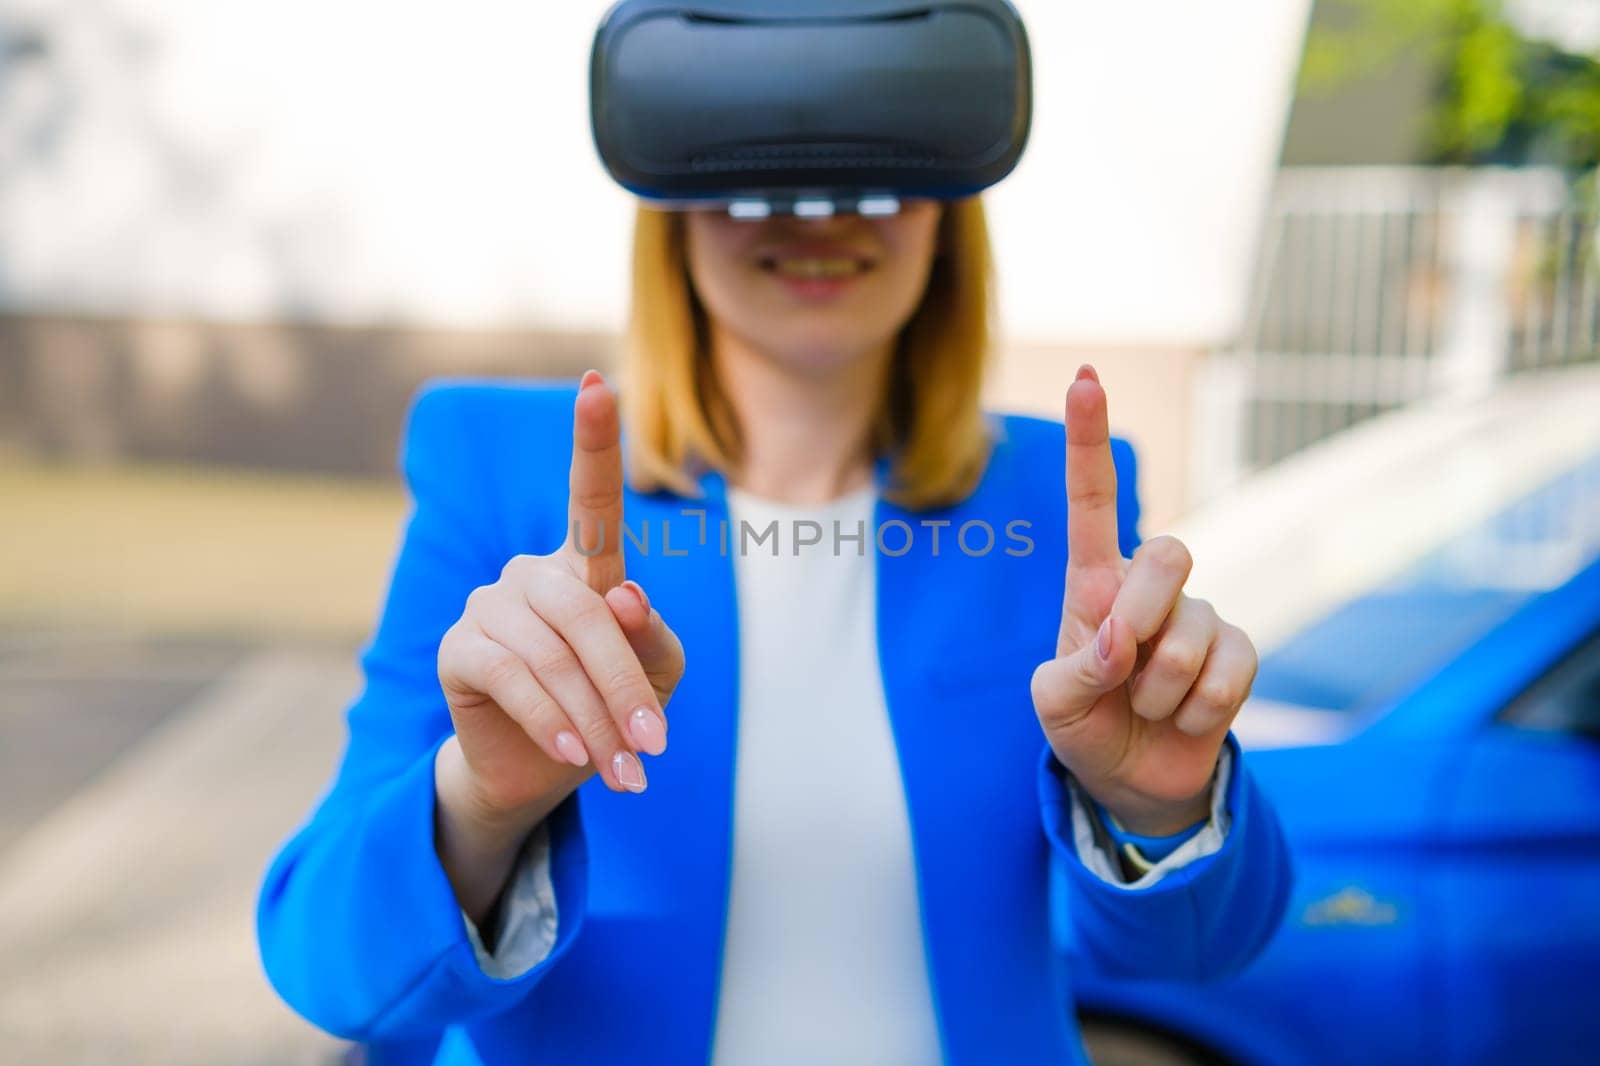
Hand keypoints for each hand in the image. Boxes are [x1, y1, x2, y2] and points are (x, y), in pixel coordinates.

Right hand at [437, 370, 685, 815]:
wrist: (544, 772)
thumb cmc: (612, 710)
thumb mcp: (656, 677)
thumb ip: (652, 639)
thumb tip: (625, 597)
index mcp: (587, 566)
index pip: (592, 498)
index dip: (593, 441)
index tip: (596, 384)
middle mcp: (534, 573)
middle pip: (589, 613)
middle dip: (627, 686)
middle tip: (655, 745)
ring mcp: (490, 605)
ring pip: (553, 652)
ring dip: (596, 717)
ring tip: (625, 770)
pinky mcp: (459, 648)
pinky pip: (512, 676)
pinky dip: (552, 719)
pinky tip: (573, 753)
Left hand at [1030, 366, 1257, 836]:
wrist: (1132, 779)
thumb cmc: (1083, 727)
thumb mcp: (1054, 705)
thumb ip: (1075, 671)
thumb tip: (1121, 643)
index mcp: (1093, 584)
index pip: (1091, 502)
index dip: (1089, 441)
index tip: (1084, 376)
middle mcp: (1149, 589)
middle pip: (1168, 553)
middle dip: (1143, 617)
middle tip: (1122, 669)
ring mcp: (1199, 617)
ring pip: (1193, 631)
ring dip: (1162, 688)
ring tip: (1146, 707)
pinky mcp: (1237, 654)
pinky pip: (1230, 670)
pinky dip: (1199, 709)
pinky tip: (1183, 717)